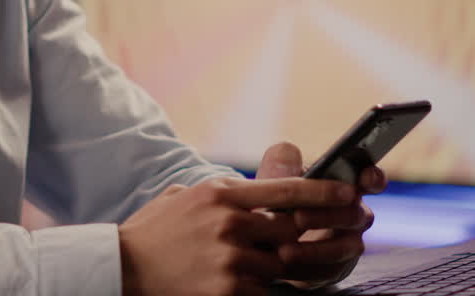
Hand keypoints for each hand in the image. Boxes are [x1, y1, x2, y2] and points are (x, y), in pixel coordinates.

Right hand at [119, 176, 356, 295]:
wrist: (121, 268)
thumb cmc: (153, 232)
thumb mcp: (185, 196)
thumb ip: (221, 192)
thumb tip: (252, 190)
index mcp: (221, 194)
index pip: (286, 189)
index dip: (324, 191)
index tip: (350, 193)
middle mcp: (230, 223)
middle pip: (294, 228)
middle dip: (324, 228)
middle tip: (352, 226)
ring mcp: (231, 259)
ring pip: (282, 264)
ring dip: (289, 265)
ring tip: (298, 261)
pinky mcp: (228, 291)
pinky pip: (264, 292)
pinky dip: (266, 290)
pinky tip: (262, 285)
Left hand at [256, 142, 386, 287]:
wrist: (261, 236)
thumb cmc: (275, 199)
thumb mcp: (274, 176)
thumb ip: (281, 161)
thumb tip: (289, 154)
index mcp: (344, 186)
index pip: (370, 180)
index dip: (373, 177)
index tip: (365, 177)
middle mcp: (352, 215)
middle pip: (356, 215)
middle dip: (328, 216)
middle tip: (298, 217)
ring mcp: (346, 244)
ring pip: (347, 247)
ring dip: (317, 249)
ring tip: (284, 249)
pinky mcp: (333, 268)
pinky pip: (329, 271)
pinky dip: (306, 267)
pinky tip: (284, 262)